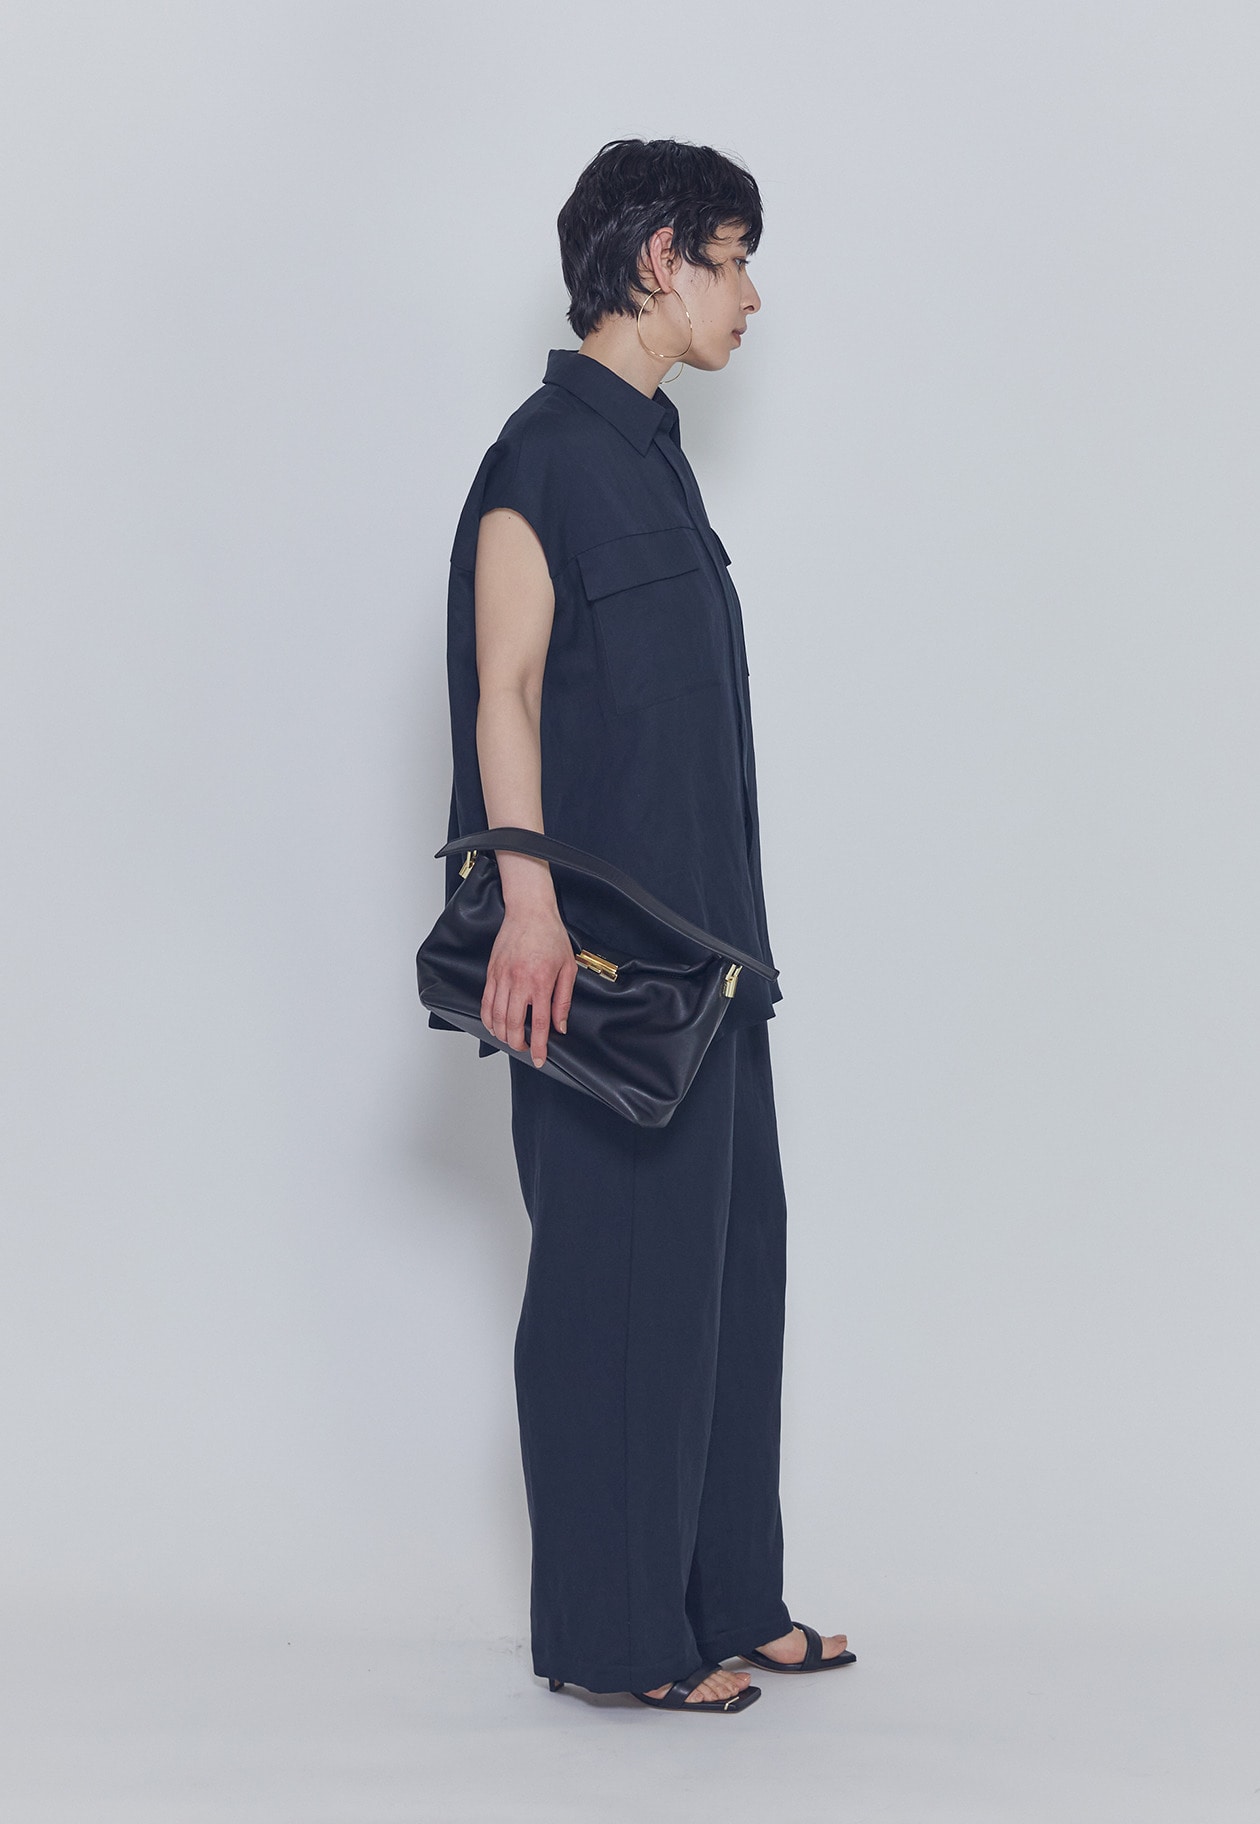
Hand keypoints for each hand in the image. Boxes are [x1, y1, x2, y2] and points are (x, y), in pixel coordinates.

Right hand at [481, 906, 577, 1068]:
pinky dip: (488, 1019)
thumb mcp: (568, 968)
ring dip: (502, 1035)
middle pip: (513, 1025)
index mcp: (541, 982)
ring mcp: (502, 978)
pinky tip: (495, 1025)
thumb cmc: (551, 936)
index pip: (539, 1024)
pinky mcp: (491, 973)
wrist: (529, 911)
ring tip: (511, 1040)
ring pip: (496, 1017)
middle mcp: (519, 982)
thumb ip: (563, 1000)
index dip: (539, 1046)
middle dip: (518, 1044)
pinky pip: (485, 1003)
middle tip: (525, 1049)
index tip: (540, 1059)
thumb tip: (560, 1026)